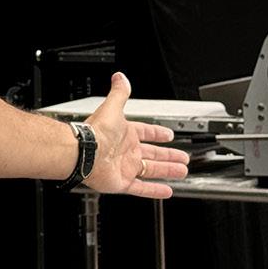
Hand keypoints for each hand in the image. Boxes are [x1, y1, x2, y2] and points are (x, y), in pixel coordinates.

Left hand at [85, 72, 188, 198]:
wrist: (84, 152)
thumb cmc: (96, 131)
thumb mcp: (112, 107)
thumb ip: (119, 93)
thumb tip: (120, 77)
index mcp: (125, 134)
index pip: (146, 132)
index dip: (157, 133)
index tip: (168, 135)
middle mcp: (126, 151)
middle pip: (153, 154)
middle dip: (169, 155)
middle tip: (183, 157)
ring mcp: (125, 167)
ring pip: (152, 170)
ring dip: (167, 171)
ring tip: (182, 172)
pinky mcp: (122, 182)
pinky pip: (142, 188)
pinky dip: (155, 190)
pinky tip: (167, 191)